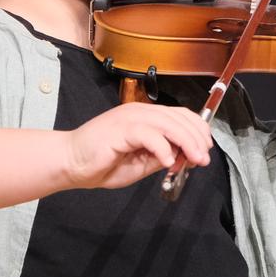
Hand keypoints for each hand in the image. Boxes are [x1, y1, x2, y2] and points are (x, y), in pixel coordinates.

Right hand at [62, 102, 213, 189]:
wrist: (71, 163)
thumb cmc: (102, 163)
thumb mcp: (142, 163)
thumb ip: (163, 156)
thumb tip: (186, 157)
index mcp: (146, 116)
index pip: (181, 115)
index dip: (198, 131)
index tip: (205, 151)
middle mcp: (140, 112)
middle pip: (179, 118)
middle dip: (197, 139)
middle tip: (203, 159)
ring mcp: (130, 118)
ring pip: (169, 124)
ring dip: (186, 143)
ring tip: (194, 161)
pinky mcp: (120, 129)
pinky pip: (150, 135)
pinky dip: (163, 149)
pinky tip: (168, 163)